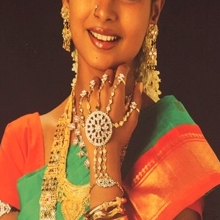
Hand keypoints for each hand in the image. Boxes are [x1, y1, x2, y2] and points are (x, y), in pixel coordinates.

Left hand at [75, 66, 141, 185]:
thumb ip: (137, 99)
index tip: (125, 71)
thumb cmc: (120, 135)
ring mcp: (89, 99)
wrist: (102, 149)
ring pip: (94, 82)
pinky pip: (84, 93)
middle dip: (112, 75)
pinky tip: (94, 100)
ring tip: (104, 91)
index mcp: (117, 93)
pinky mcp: (81, 107)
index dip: (123, 69)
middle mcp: (102, 92)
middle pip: (107, 74)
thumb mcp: (134, 118)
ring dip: (100, 83)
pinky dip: (89, 93)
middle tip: (115, 81)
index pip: (120, 71)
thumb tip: (139, 84)